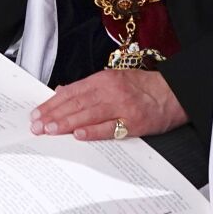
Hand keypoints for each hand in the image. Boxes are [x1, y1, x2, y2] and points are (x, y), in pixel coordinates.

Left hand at [31, 67, 186, 141]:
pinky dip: (93, 131)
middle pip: (76, 103)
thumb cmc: (143, 86)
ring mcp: (122, 107)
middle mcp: (110, 91)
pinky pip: (110, 128)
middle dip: (54, 115)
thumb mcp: (113, 78)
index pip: (71, 92)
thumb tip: (62, 91)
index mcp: (103, 79)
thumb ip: (88, 87)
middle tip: (37, 125)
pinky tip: (78, 135)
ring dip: (66, 123)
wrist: (175, 92)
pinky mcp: (135, 123)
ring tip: (50, 130)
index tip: (37, 113)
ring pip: (88, 115)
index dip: (52, 103)